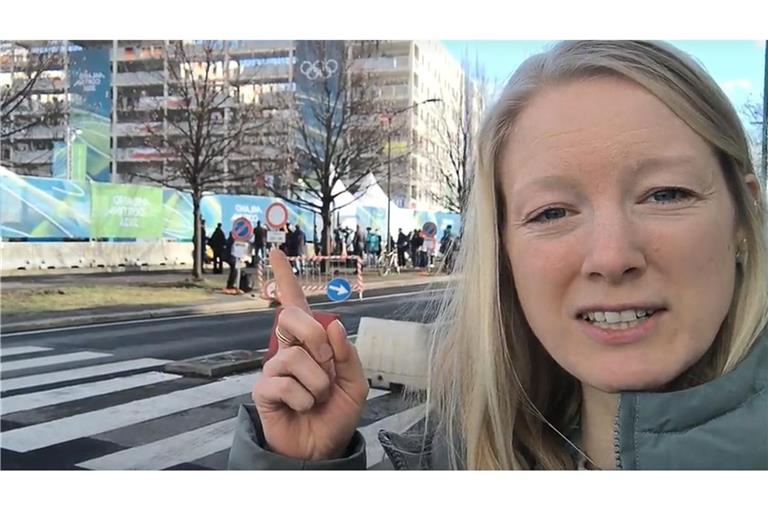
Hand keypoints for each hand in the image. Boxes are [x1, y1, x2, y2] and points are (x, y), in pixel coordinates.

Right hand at [251, 249, 368, 459]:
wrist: (324, 447)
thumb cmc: (336, 412)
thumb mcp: (355, 382)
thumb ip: (348, 354)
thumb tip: (334, 325)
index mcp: (310, 343)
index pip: (295, 305)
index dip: (286, 279)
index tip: (277, 253)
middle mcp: (287, 350)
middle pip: (291, 318)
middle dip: (317, 340)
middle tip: (327, 367)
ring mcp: (273, 369)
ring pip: (295, 358)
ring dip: (317, 383)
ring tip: (316, 398)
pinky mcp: (263, 391)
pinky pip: (285, 384)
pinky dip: (304, 399)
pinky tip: (302, 408)